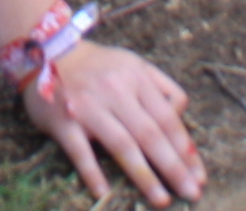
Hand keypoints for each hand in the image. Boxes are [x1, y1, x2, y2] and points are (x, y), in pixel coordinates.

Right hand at [24, 42, 204, 204]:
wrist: (46, 50)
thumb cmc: (98, 65)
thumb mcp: (134, 64)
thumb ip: (162, 87)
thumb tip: (181, 114)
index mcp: (136, 78)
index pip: (168, 118)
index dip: (185, 149)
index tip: (199, 175)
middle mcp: (115, 91)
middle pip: (150, 134)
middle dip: (174, 167)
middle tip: (191, 193)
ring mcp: (88, 107)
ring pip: (121, 145)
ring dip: (144, 175)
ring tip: (161, 199)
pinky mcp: (62, 121)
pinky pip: (80, 151)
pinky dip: (92, 172)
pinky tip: (105, 193)